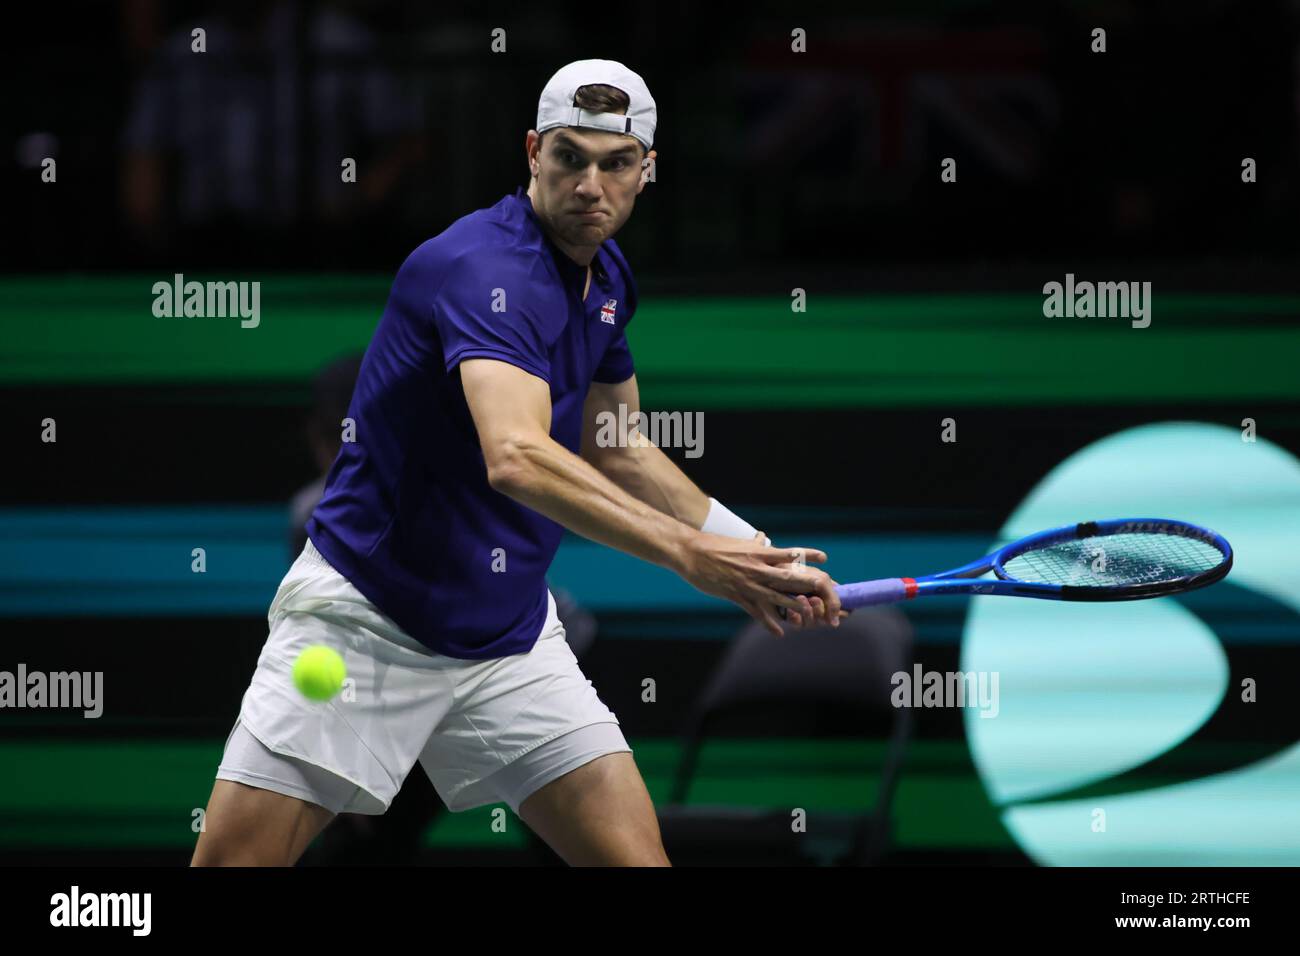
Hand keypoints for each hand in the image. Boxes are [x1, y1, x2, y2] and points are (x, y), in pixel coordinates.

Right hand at [676, 530, 841, 636]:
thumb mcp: (737, 543)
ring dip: (795, 606)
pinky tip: (780, 632)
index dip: (808, 556)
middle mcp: (757, 567)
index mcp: (759, 552)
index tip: (824, 558)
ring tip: (811, 614)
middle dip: (809, 585)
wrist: (690, 553)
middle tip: (826, 591)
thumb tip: (762, 537)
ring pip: (776, 596)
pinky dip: (769, 623)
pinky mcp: (736, 595)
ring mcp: (747, 583)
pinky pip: (756, 612)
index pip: (789, 553)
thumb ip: (752, 543)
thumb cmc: (712, 545)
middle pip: (789, 577)